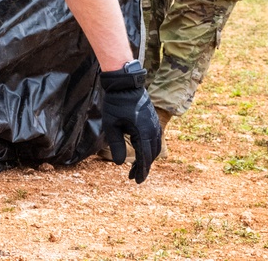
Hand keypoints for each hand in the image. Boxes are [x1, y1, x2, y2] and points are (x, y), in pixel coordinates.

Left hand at [100, 62, 161, 183]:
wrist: (125, 85)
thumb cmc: (116, 104)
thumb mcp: (111, 125)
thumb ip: (116, 145)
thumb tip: (120, 163)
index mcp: (143, 132)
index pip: (144, 157)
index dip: (141, 171)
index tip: (136, 181)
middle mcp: (153, 130)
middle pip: (151, 155)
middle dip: (143, 167)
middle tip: (133, 176)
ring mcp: (155, 125)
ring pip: (155, 147)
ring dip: (147, 158)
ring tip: (136, 167)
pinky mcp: (154, 121)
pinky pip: (155, 139)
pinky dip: (149, 149)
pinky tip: (141, 152)